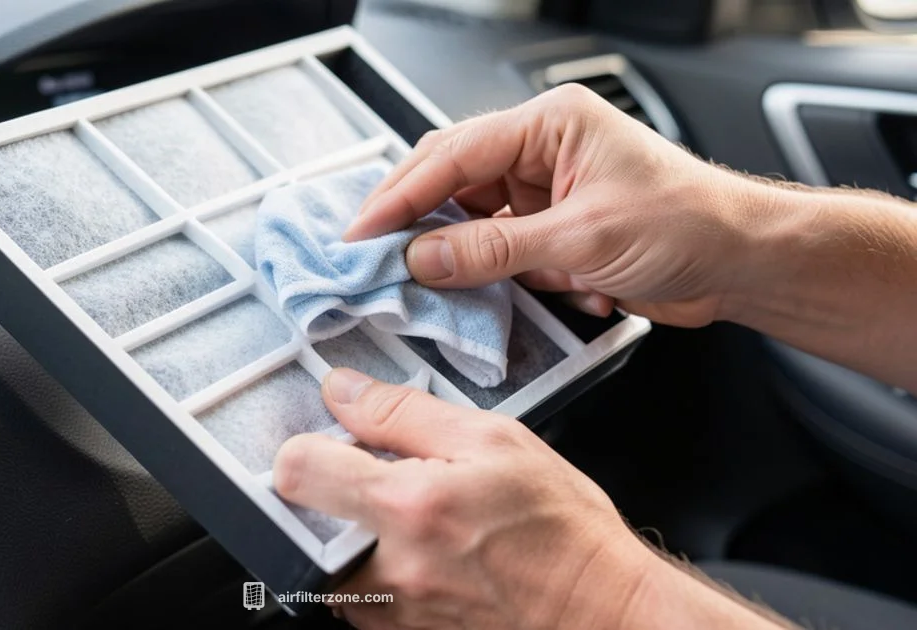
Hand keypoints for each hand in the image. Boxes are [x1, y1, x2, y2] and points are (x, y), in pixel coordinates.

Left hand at [274, 369, 785, 628]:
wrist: (601, 608)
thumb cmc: (561, 529)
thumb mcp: (492, 440)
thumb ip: (403, 412)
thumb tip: (342, 391)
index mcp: (410, 506)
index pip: (296, 471)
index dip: (303, 446)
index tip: (326, 442)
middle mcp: (391, 569)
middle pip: (304, 523)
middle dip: (332, 498)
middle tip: (379, 485)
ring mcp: (395, 613)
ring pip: (330, 564)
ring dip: (354, 538)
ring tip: (416, 523)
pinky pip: (360, 600)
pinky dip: (378, 572)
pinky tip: (428, 555)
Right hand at [343, 84, 768, 327]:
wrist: (741, 262)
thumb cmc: (687, 223)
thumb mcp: (579, 238)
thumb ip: (492, 250)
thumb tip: (423, 259)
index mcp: (550, 123)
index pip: (454, 154)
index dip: (401, 195)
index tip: (364, 232)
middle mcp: (542, 150)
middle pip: (452, 180)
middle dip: (415, 221)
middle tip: (371, 255)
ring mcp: (545, 191)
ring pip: (471, 221)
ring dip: (457, 256)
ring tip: (426, 284)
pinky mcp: (552, 230)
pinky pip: (500, 251)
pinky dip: (497, 276)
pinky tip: (515, 289)